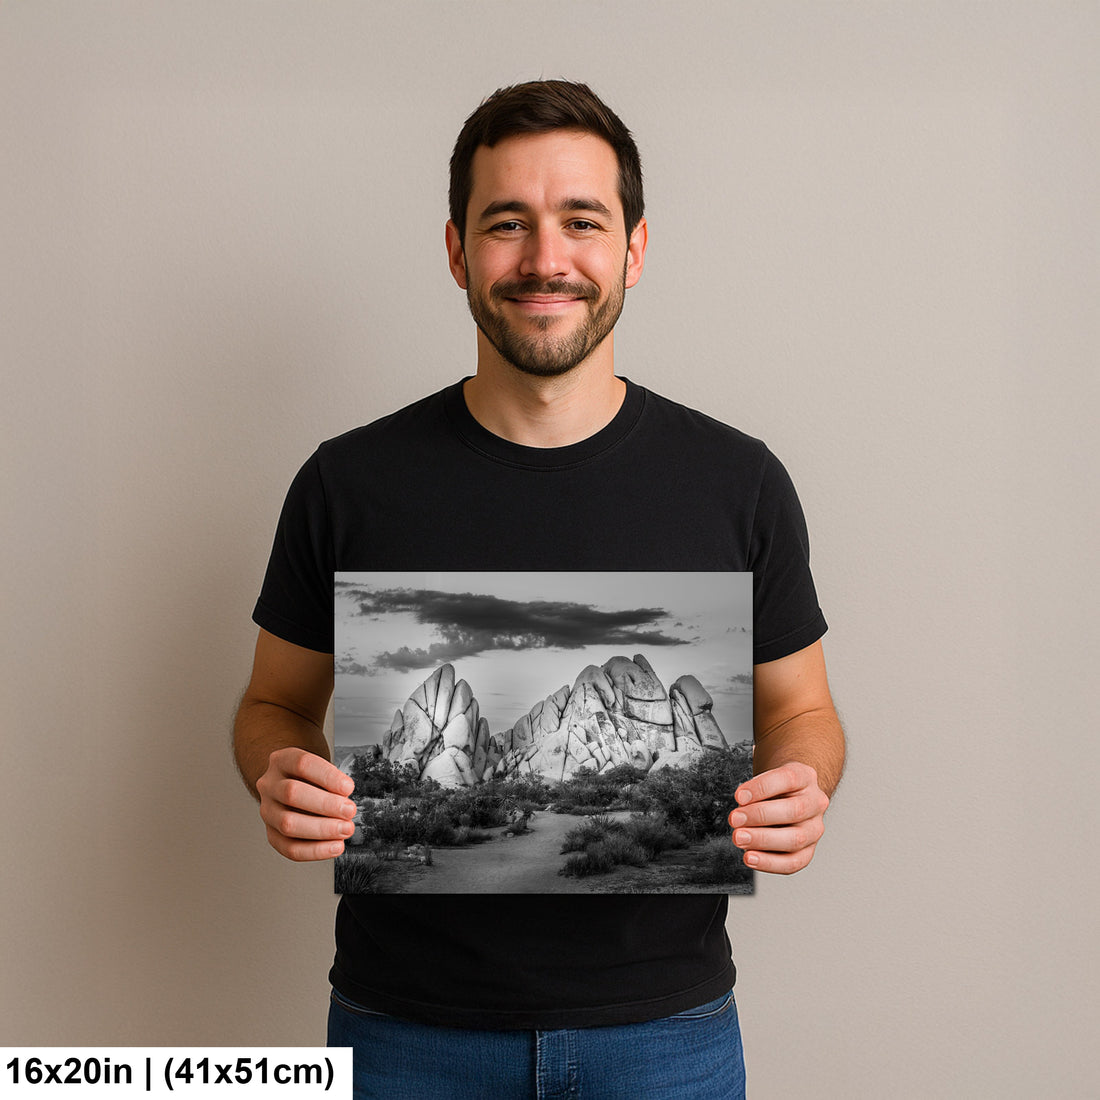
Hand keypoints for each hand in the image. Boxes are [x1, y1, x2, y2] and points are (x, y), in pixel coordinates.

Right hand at [255, 747, 357, 861]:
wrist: (288, 785)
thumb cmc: (310, 777)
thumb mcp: (319, 767)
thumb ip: (332, 781)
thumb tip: (345, 800)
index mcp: (282, 760)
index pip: (302, 764)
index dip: (328, 777)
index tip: (349, 788)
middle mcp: (269, 784)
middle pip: (292, 793)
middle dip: (326, 805)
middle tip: (349, 811)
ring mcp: (267, 810)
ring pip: (287, 823)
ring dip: (322, 829)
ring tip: (345, 829)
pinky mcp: (271, 833)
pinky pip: (289, 848)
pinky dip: (315, 850)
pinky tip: (335, 846)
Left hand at [727, 762, 828, 874]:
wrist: (791, 798)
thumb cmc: (774, 787)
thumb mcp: (767, 777)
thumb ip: (755, 789)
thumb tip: (742, 803)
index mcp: (805, 777)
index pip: (787, 779)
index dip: (761, 788)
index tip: (739, 796)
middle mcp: (815, 802)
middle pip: (794, 811)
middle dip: (760, 816)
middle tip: (735, 819)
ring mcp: (815, 828)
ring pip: (796, 839)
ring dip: (763, 840)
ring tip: (739, 839)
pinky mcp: (808, 850)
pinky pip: (793, 862)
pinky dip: (769, 863)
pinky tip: (750, 857)